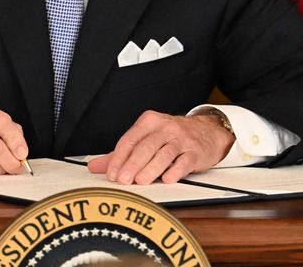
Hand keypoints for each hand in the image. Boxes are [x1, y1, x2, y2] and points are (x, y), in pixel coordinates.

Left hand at [87, 111, 233, 184]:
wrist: (207, 132)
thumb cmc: (172, 137)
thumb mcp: (146, 139)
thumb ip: (121, 153)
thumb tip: (95, 167)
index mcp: (149, 122)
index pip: (130, 139)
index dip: (119, 157)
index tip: (111, 174)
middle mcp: (166, 127)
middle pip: (146, 146)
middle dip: (133, 164)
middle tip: (123, 180)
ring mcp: (182, 139)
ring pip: (164, 153)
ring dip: (151, 168)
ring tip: (140, 181)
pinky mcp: (196, 152)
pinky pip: (185, 161)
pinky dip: (176, 170)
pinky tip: (167, 179)